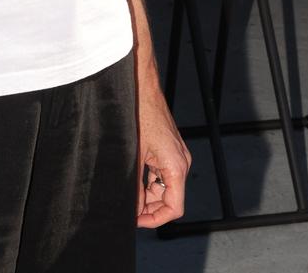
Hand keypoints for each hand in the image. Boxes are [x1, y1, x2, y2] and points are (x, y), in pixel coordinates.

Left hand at [136, 85, 191, 228]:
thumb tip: (131, 207)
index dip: (155, 219)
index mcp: (176, 167)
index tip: (137, 221)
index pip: (174, 208)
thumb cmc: (140, 114)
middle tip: (128, 210)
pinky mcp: (168, 148)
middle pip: (169, 199)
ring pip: (164, 186)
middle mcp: (180, 162)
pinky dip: (147, 180)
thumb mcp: (134, 155)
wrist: (141, 87)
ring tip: (126, 196)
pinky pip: (161, 173)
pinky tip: (131, 180)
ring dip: (146, 194)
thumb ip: (134, 184)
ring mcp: (175, 155)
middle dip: (149, 208)